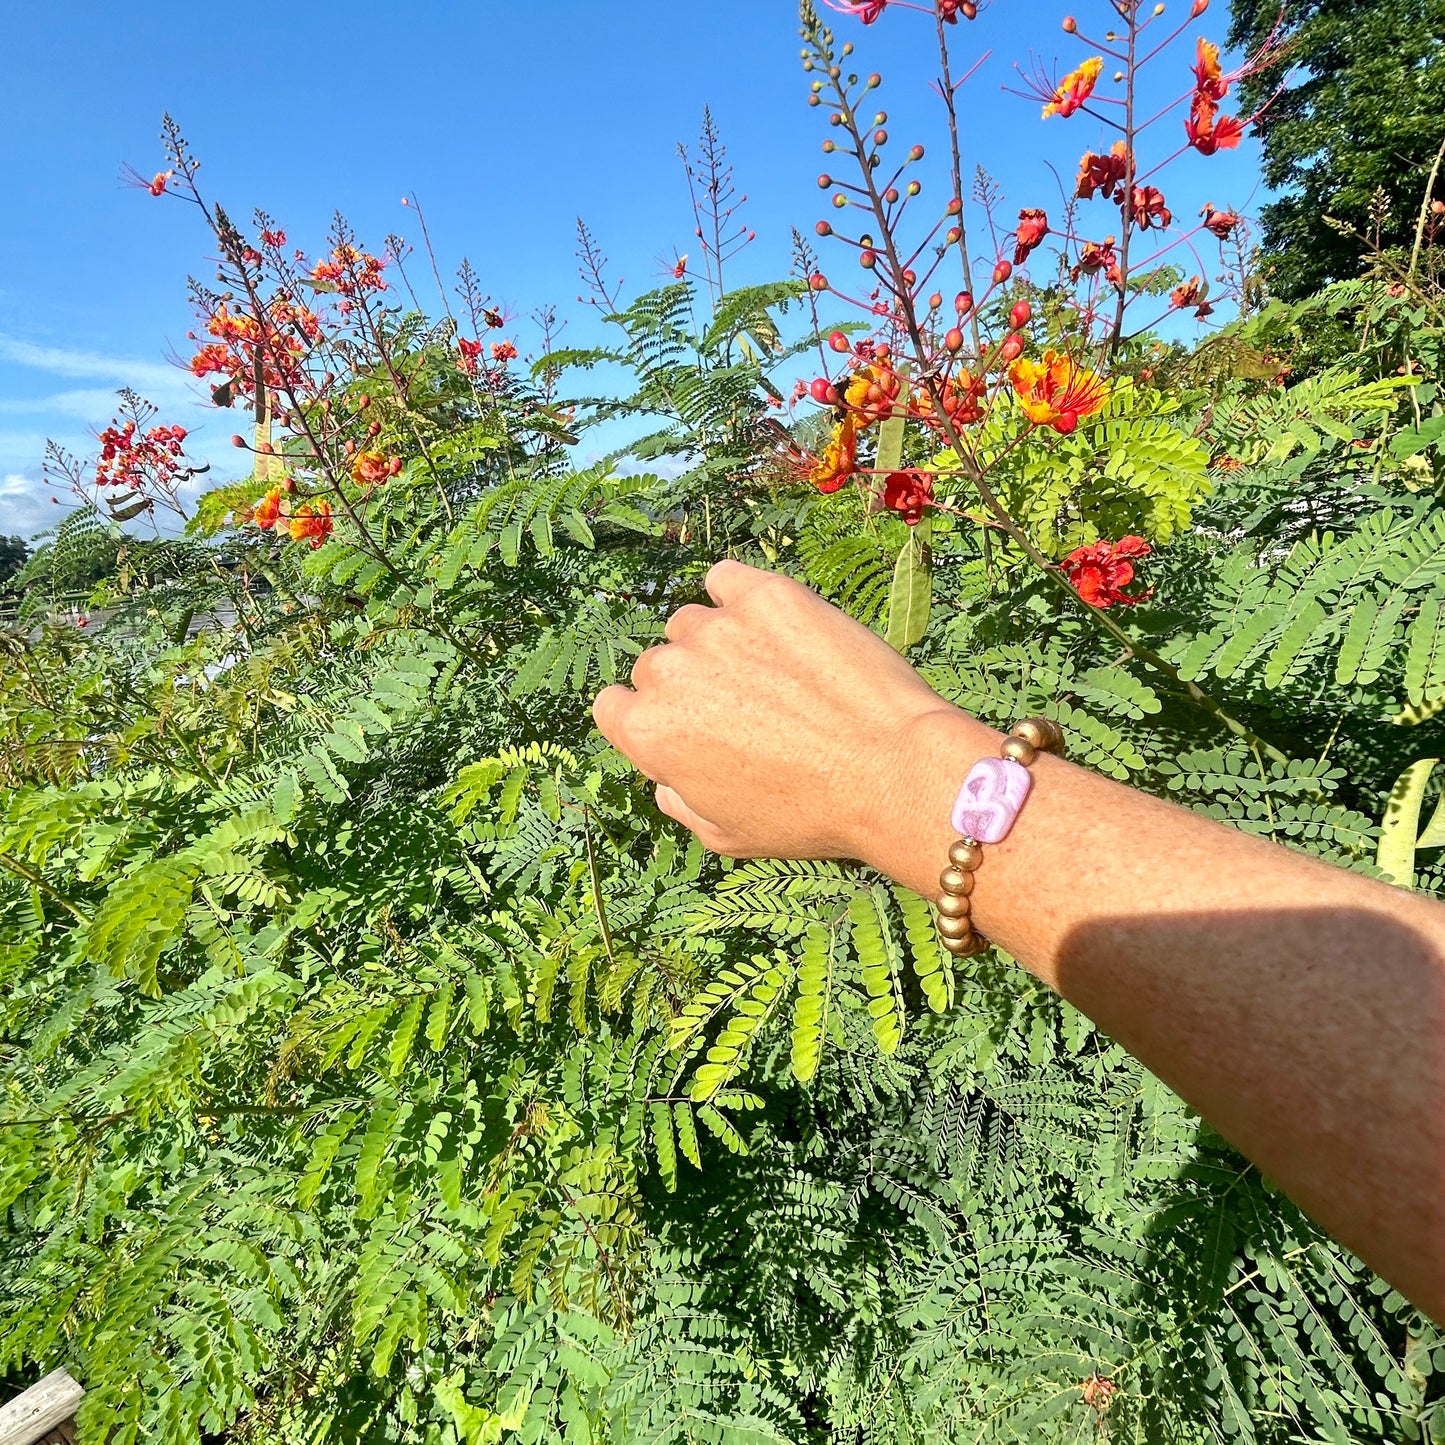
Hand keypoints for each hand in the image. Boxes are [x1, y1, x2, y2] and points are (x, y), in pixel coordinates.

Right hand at [592, 559, 965, 862]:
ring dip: (717, 643)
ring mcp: (716, 627)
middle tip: (745, 710)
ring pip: (692, 624)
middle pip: (657, 666)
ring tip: (771, 672)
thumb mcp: (725, 836)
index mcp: (649, 733)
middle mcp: (668, 673)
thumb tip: (666, 779)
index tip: (687, 731)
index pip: (612, 707)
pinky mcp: (764, 594)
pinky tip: (771, 623)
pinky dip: (739, 596)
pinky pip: (726, 580)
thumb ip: (678, 802)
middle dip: (690, 686)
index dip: (649, 722)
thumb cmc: (810, 814)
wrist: (890, 770)